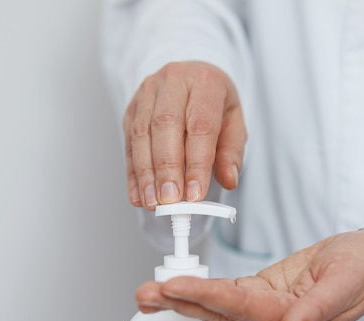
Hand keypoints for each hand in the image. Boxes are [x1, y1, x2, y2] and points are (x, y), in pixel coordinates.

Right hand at [123, 61, 245, 209]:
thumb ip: (232, 152)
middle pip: (166, 126)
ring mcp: (147, 93)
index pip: (200, 125)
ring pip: (142, 134)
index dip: (197, 163)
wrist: (191, 76)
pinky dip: (133, 173)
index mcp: (205, 81)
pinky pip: (129, 143)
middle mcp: (173, 81)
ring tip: (153, 202)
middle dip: (167, 169)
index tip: (195, 193)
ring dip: (146, 173)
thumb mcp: (234, 122)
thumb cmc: (214, 102)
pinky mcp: (131, 109)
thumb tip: (229, 179)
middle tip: (170, 199)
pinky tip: (138, 194)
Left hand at [136, 228, 363, 320]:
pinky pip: (227, 293)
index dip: (204, 297)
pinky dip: (201, 289)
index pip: (238, 307)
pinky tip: (179, 290)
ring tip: (150, 293)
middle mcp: (271, 319)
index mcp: (288, 318)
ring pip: (217, 304)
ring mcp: (265, 307)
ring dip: (182, 299)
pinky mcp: (263, 291)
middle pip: (217, 312)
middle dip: (178, 303)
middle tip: (144, 295)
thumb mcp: (344, 285)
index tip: (172, 288)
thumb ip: (315, 312)